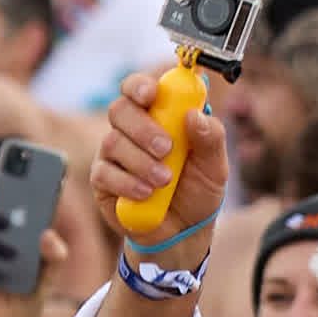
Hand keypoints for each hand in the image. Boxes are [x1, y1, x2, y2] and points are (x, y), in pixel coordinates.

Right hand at [99, 65, 230, 256]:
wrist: (183, 231)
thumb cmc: (198, 191)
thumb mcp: (215, 167)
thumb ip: (211, 139)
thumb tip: (194, 115)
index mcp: (159, 115)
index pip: (139, 87)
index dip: (141, 85)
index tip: (152, 94)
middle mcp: (132, 129)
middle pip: (120, 109)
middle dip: (143, 128)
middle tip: (166, 149)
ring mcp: (113, 154)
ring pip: (112, 142)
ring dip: (141, 161)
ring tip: (164, 181)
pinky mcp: (102, 179)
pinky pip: (104, 172)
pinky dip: (128, 183)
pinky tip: (147, 194)